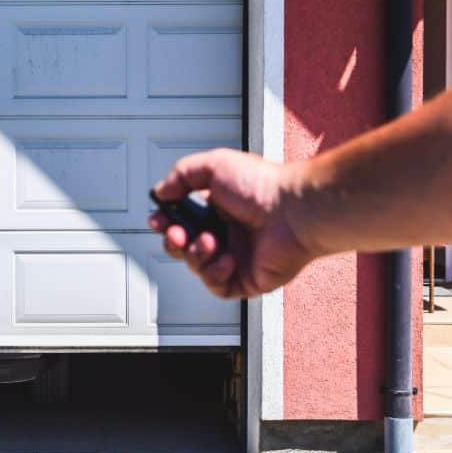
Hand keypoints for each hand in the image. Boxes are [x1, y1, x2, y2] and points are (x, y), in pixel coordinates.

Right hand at [148, 149, 317, 299]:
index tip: (158, 219)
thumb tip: (161, 192)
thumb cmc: (263, 187)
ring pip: (196, 266)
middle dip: (173, 241)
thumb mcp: (214, 165)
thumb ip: (181, 174)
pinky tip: (227, 259)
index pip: (181, 219)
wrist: (293, 212)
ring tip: (210, 242)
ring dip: (196, 255)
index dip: (165, 221)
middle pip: (183, 246)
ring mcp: (237, 257)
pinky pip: (218, 287)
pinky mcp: (247, 279)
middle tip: (178, 233)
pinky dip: (214, 274)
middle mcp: (227, 233)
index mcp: (218, 208)